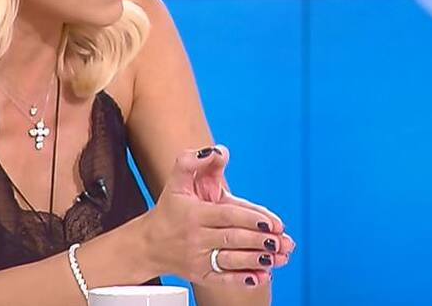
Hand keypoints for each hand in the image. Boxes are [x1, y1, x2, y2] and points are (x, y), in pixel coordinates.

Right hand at [141, 146, 290, 288]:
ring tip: (280, 256)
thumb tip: (218, 151)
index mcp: (194, 213)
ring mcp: (198, 259)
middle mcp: (196, 238)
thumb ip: (193, 161)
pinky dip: (244, 279)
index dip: (251, 218)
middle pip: (233, 239)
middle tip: (283, 241)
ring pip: (231, 260)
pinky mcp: (200, 275)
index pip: (227, 215)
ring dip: (258, 259)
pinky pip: (224, 279)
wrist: (148, 245)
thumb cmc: (169, 210)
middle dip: (261, 240)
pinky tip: (264, 276)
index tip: (273, 222)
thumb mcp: (176, 181)